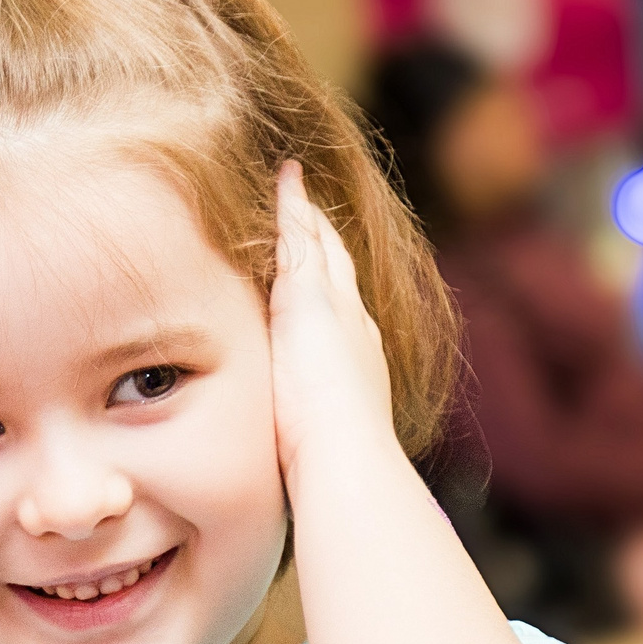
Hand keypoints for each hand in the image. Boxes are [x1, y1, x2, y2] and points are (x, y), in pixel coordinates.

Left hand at [267, 161, 397, 490]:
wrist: (347, 456)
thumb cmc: (328, 466)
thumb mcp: (317, 440)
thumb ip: (309, 433)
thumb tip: (299, 464)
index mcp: (357, 359)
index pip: (342, 308)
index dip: (332, 282)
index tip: (321, 262)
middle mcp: (355, 325)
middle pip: (340, 267)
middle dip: (326, 237)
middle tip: (311, 205)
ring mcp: (336, 308)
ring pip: (323, 246)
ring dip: (308, 214)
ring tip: (295, 183)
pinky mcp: (310, 297)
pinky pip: (300, 236)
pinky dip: (294, 206)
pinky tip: (285, 177)